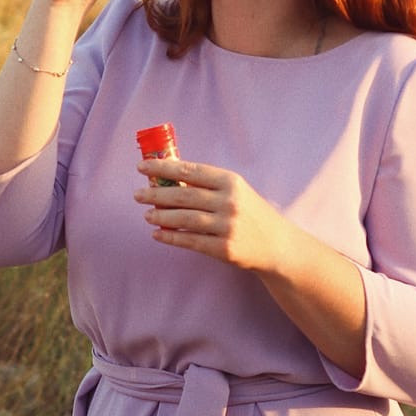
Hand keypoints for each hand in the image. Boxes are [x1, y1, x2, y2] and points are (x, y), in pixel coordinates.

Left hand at [135, 158, 291, 272]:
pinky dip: (171, 237)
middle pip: (184, 196)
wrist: (277, 246)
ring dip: (161, 216)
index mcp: (231, 182)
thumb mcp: (236, 191)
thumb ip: (207, 184)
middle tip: (138, 194)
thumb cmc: (251, 214)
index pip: (190, 171)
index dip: (163, 168)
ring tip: (146, 214)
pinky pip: (191, 241)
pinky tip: (158, 234)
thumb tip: (168, 176)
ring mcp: (227, 226)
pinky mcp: (224, 249)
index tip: (142, 167)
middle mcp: (230, 202)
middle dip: (156, 194)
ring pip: (185, 219)